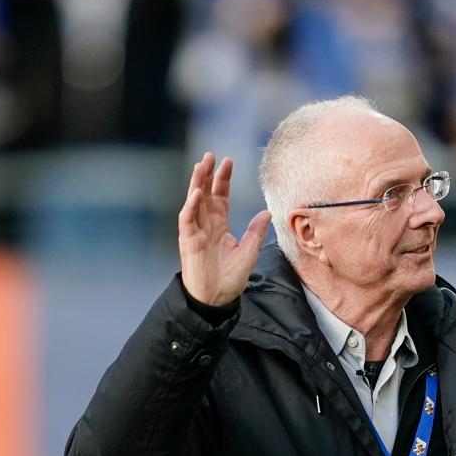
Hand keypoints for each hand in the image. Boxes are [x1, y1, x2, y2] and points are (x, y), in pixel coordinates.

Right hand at [178, 152, 270, 306]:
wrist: (216, 300)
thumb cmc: (230, 279)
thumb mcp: (249, 253)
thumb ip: (256, 232)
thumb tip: (268, 213)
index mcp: (220, 225)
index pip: (220, 196)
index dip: (223, 179)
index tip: (228, 161)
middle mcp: (206, 225)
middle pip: (205, 193)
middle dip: (207, 174)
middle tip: (210, 155)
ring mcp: (196, 231)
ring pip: (194, 201)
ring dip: (196, 183)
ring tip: (201, 165)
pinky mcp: (188, 241)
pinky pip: (187, 220)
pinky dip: (190, 206)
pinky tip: (196, 193)